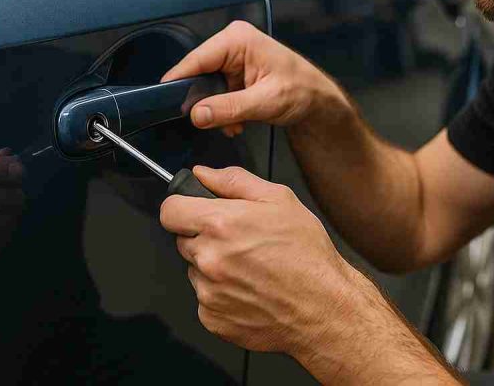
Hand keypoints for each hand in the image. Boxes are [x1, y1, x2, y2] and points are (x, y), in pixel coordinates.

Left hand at [159, 166, 357, 355]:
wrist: (324, 308)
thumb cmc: (307, 255)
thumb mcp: (280, 199)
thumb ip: (234, 181)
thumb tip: (204, 174)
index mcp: (221, 224)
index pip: (170, 210)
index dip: (182, 206)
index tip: (193, 210)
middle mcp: (208, 259)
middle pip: (182, 239)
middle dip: (204, 236)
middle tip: (239, 241)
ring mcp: (208, 292)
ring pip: (195, 270)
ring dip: (213, 266)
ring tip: (250, 268)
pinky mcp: (212, 318)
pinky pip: (205, 299)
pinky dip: (221, 294)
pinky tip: (249, 290)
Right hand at [161, 21, 344, 137]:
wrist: (317, 101)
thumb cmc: (303, 90)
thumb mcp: (264, 101)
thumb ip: (228, 108)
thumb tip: (198, 113)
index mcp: (238, 39)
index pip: (197, 59)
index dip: (179, 80)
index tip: (165, 98)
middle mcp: (233, 44)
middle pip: (199, 74)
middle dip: (206, 102)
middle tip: (214, 122)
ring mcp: (233, 59)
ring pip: (206, 88)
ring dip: (217, 110)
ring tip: (235, 123)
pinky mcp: (235, 73)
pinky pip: (216, 93)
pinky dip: (223, 110)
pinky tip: (238, 121)